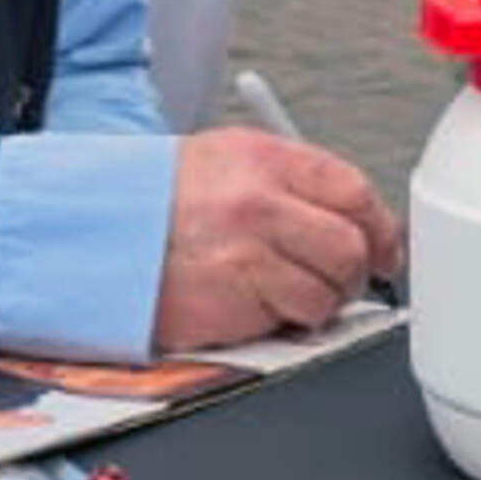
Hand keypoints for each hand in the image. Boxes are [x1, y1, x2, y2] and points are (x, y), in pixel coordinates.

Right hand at [151, 128, 407, 351]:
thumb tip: (357, 222)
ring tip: (286, 292)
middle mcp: (258, 203)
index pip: (353, 191)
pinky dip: (285, 320)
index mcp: (262, 159)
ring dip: (319, 301)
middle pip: (350, 246)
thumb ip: (291, 184)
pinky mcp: (236, 301)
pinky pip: (293, 319)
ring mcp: (247, 254)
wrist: (96, 235)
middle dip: (355, 272)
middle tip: (340, 279)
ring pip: (328, 291)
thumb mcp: (226, 164)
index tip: (384, 247)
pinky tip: (256, 304)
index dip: (380, 227)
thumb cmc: (160, 203)